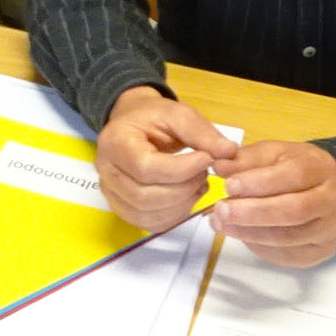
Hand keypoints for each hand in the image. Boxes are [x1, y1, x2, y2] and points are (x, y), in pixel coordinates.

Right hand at [95, 86, 239, 231]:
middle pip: (145, 196)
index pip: (146, 168)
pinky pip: (148, 222)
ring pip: (146, 214)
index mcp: (115, 142)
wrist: (132, 123)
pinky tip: (187, 197)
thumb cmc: (152, 117)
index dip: (181, 170)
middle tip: (203, 174)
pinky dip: (173, 216)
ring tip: (197, 184)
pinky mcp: (121, 206)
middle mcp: (106, 170)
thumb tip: (229, 152)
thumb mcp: (177, 113)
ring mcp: (110, 192)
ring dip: (181, 205)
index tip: (206, 159)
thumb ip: (201, 132)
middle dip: (183, 189)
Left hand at [209, 141, 335, 266]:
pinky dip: (258, 246)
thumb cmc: (291, 167)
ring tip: (221, 224)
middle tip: (221, 210)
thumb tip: (219, 167)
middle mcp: (331, 200)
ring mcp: (329, 229)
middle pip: (293, 211)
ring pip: (288, 237)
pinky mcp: (321, 251)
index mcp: (320, 168)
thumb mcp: (270, 153)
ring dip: (249, 232)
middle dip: (252, 212)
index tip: (229, 185)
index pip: (293, 175)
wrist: (321, 187)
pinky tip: (240, 234)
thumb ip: (245, 159)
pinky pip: (287, 254)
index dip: (259, 182)